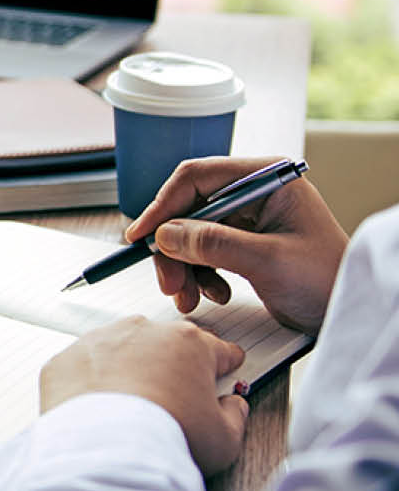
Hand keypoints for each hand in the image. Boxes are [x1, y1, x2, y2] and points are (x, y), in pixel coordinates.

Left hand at [40, 316, 249, 474]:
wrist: (107, 451)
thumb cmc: (169, 439)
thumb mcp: (225, 438)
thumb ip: (234, 417)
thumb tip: (233, 406)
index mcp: (188, 344)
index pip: (217, 349)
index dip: (224, 365)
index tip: (224, 371)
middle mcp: (142, 332)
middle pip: (166, 344)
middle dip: (172, 365)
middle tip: (173, 397)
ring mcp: (99, 342)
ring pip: (120, 349)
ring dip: (127, 369)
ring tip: (130, 405)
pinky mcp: (65, 360)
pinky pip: (82, 368)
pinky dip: (89, 384)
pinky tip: (96, 409)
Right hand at [125, 157, 346, 333]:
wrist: (349, 313)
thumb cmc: (328, 280)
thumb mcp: (268, 261)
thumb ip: (214, 243)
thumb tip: (165, 235)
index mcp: (266, 179)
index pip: (196, 177)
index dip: (163, 205)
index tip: (140, 235)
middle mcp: (254, 193)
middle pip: (189, 209)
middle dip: (174, 248)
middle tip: (168, 282)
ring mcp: (249, 218)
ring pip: (192, 233)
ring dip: (184, 267)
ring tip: (189, 297)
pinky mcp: (244, 243)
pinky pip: (204, 252)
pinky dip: (200, 275)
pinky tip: (213, 294)